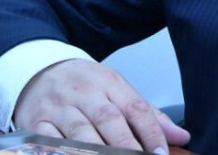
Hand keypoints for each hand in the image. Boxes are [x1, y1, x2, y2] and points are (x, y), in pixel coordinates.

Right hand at [14, 58, 189, 153]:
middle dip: (126, 145)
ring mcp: (59, 108)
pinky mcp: (37, 124)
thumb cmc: (83, 84)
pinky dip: (63, 153)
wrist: (37, 71)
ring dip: (97, 153)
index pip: (135, 107)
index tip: (161, 153)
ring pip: (80, 133)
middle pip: (108, 120)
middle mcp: (84, 93)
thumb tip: (180, 136)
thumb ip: (147, 114)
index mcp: (108, 81)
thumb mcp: (115, 89)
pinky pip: (50, 143)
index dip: (151, 131)